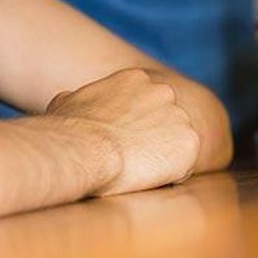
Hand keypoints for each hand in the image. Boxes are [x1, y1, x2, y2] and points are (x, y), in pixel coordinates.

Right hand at [47, 68, 199, 195]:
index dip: (137, 124)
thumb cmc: (70, 129)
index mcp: (136, 78)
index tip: (123, 138)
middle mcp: (164, 91)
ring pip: (176, 143)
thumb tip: (70, 103)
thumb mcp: (66, 101)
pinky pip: (185, 166)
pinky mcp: (190, 143)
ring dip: (162, 157)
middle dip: (154, 137)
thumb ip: (81, 99)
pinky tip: (148, 179)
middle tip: (133, 157)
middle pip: (166, 119)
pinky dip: (171, 175)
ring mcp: (180, 116)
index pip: (147, 101)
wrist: (86, 149)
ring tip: (137, 170)